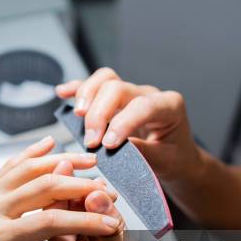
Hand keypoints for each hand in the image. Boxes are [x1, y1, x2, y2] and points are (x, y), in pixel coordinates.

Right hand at [56, 68, 202, 183]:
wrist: (177, 157)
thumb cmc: (173, 158)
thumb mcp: (163, 161)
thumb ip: (141, 152)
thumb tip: (114, 148)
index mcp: (170, 107)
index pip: (142, 106)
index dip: (122, 123)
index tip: (107, 144)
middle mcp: (149, 94)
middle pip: (118, 88)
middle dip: (99, 114)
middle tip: (90, 142)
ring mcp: (131, 93)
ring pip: (106, 78)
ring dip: (87, 95)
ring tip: (78, 117)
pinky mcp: (116, 99)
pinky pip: (94, 86)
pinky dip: (77, 89)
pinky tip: (63, 93)